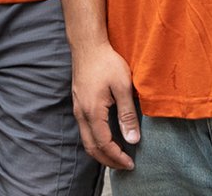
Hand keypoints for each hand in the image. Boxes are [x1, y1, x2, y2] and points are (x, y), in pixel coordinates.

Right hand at [69, 41, 138, 169]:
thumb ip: (128, 115)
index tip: (131, 164)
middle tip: (125, 166)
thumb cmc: (107, 62)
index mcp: (93, 111)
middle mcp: (81, 113)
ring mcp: (78, 108)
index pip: (104, 144)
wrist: (87, 45)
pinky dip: (96, 141)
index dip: (117, 157)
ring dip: (101, 152)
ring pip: (86, 140)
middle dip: (108, 161)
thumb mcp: (123, 87)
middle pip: (91, 147)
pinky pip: (85, 130)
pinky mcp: (79, 103)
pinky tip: (108, 139)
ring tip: (117, 156)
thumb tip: (133, 140)